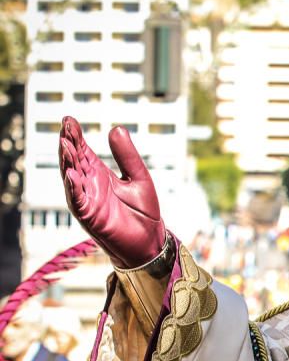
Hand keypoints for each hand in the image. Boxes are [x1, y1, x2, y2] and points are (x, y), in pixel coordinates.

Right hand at [59, 117, 165, 267]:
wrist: (150, 241)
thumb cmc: (143, 212)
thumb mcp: (139, 177)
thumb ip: (127, 155)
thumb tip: (117, 127)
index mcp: (100, 174)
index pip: (83, 151)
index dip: (75, 136)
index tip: (69, 119)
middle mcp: (90, 186)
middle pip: (74, 161)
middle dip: (69, 144)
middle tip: (66, 126)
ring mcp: (88, 201)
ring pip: (71, 178)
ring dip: (67, 162)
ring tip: (65, 144)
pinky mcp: (90, 217)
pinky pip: (78, 201)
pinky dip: (74, 188)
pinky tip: (72, 174)